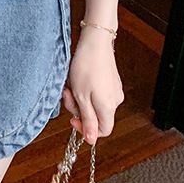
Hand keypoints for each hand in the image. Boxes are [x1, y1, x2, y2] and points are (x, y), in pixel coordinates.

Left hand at [62, 26, 124, 144]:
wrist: (95, 41)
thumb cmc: (86, 67)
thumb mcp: (81, 97)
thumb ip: (87, 120)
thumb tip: (91, 141)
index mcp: (109, 108)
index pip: (102, 131)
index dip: (85, 129)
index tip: (72, 118)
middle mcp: (115, 100)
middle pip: (96, 116)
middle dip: (78, 107)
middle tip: (68, 93)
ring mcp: (114, 89)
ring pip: (94, 103)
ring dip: (80, 96)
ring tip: (71, 82)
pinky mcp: (111, 80)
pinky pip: (97, 92)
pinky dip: (85, 88)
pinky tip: (78, 77)